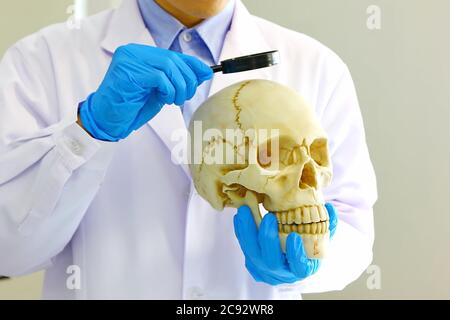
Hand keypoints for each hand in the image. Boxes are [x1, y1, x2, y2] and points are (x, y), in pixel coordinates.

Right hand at [78, 44, 211, 140]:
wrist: (107, 120)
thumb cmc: (132, 107)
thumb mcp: (161, 91)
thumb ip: (177, 80)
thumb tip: (204, 72)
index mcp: (140, 53)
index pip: (172, 54)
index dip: (192, 64)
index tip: (206, 74)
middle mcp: (132, 52)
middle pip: (173, 59)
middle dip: (187, 79)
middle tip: (186, 95)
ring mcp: (128, 60)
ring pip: (168, 67)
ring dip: (178, 86)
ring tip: (175, 100)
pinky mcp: (127, 73)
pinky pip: (159, 77)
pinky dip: (168, 89)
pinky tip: (164, 99)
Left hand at [233, 203, 337, 284]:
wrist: (290, 267)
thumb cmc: (307, 251)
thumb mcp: (320, 241)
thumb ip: (327, 227)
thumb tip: (330, 208)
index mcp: (301, 269)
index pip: (298, 266)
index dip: (295, 254)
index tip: (295, 237)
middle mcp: (281, 273)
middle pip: (271, 260)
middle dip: (268, 238)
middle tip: (268, 218)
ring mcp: (264, 269)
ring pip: (252, 253)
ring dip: (247, 231)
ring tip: (245, 210)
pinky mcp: (251, 263)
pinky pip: (244, 247)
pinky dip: (241, 231)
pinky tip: (239, 216)